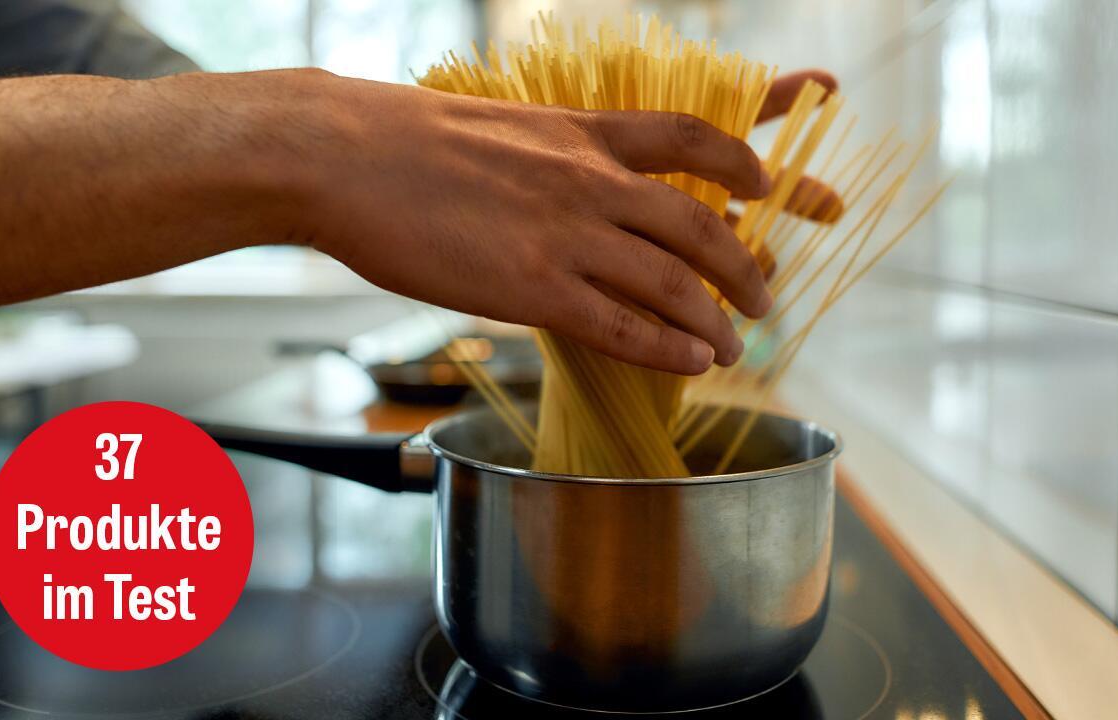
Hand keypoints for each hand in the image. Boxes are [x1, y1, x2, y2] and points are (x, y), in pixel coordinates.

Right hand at [292, 71, 835, 374]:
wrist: (346, 158)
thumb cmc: (406, 143)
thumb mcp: (500, 127)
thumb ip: (553, 158)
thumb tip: (574, 192)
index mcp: (583, 132)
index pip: (692, 136)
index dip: (744, 158)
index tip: (771, 183)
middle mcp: (591, 181)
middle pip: (701, 224)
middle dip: (747, 264)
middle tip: (766, 297)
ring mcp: (566, 234)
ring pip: (673, 281)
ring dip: (715, 318)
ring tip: (736, 344)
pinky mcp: (533, 288)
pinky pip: (622, 325)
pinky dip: (667, 347)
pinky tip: (692, 363)